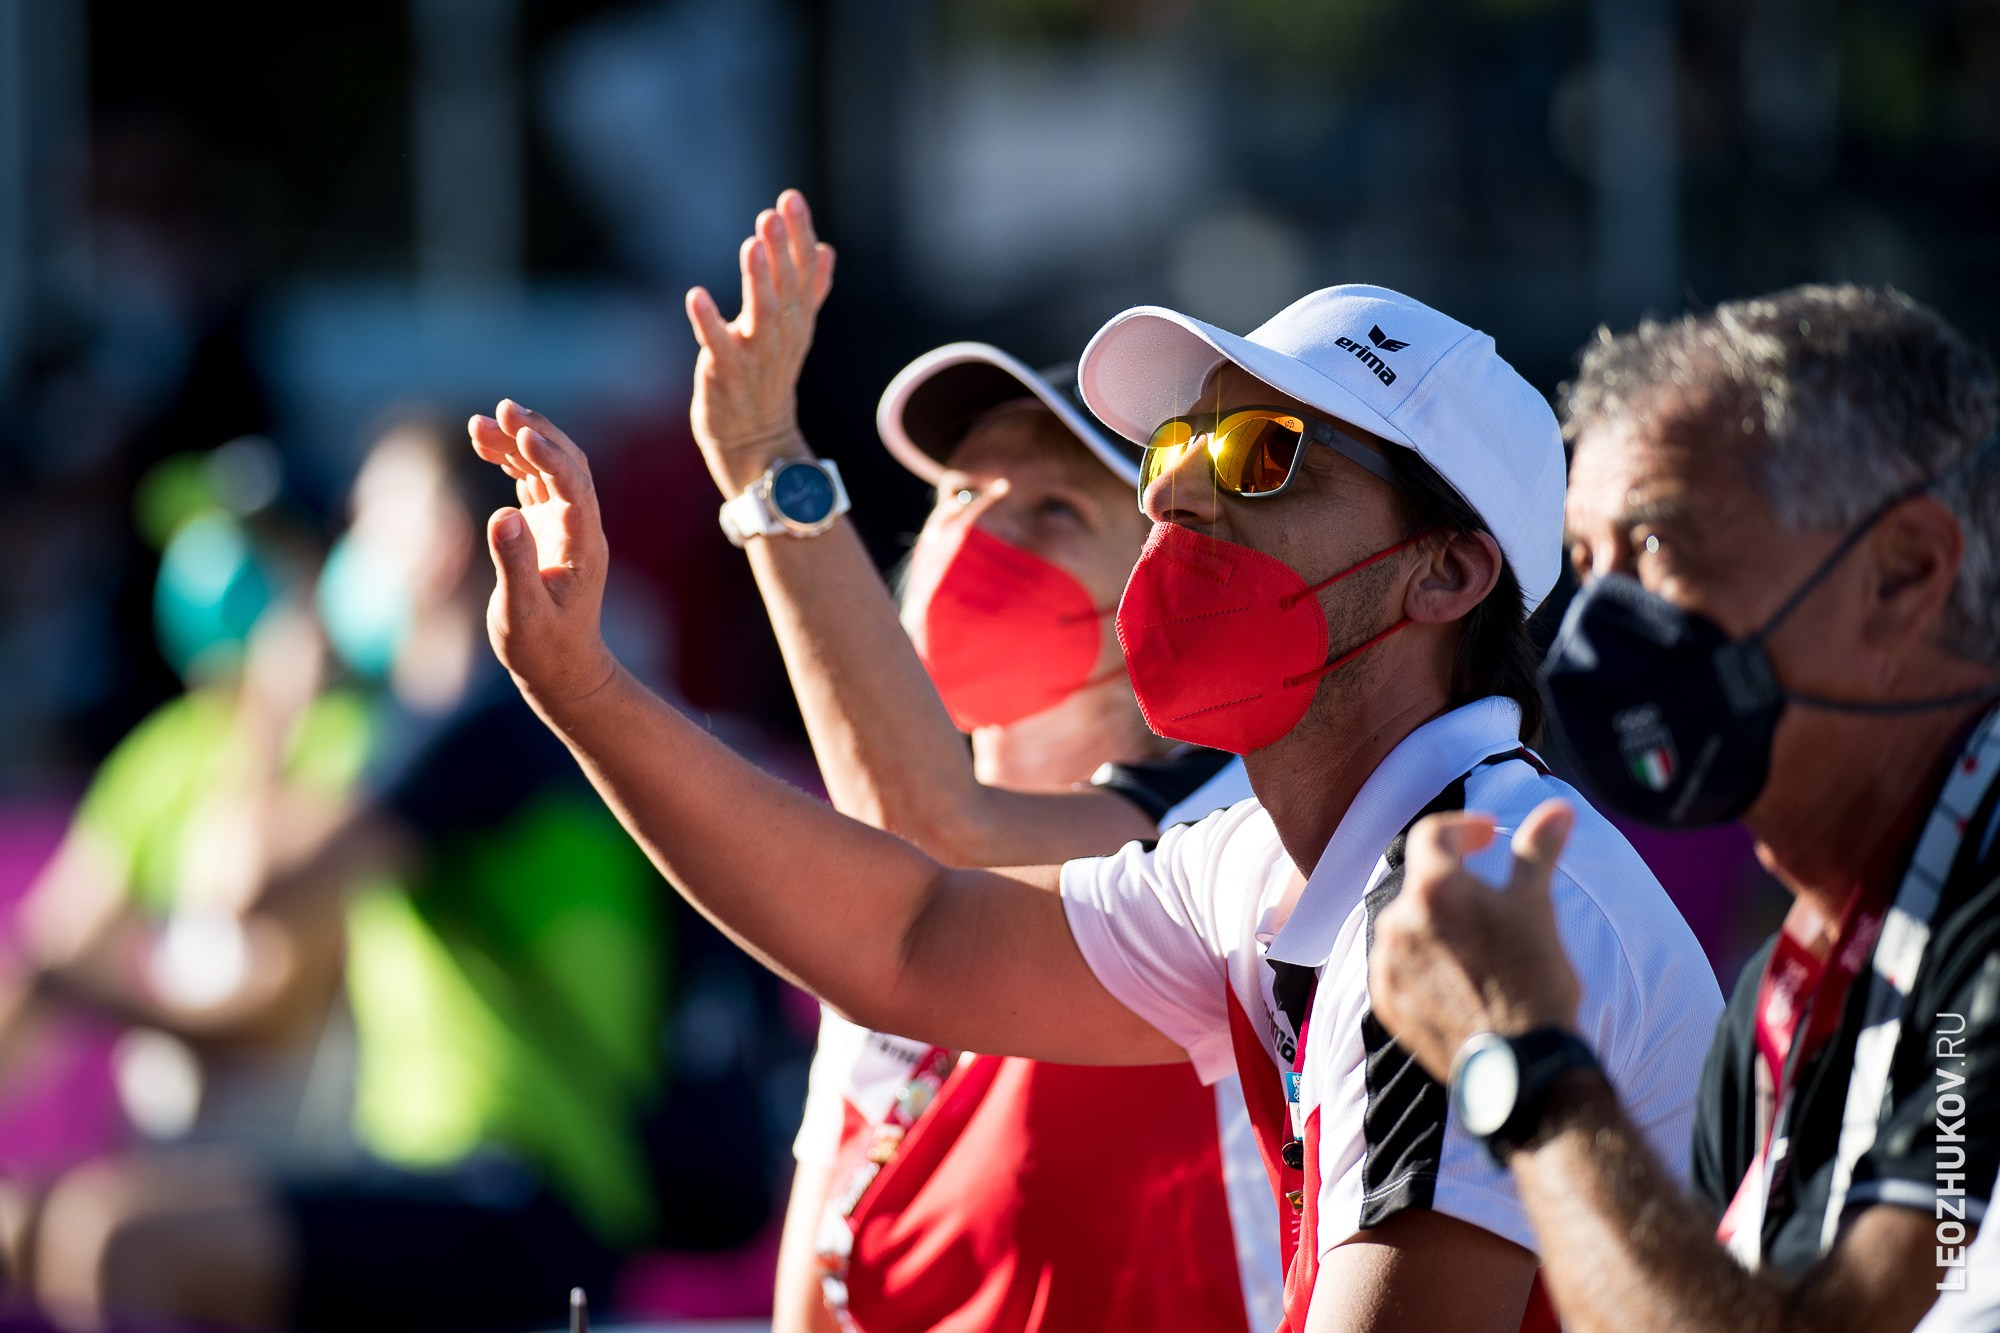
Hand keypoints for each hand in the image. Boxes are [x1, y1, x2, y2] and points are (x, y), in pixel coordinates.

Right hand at [466, 401, 618, 713]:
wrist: (561, 669)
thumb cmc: (542, 648)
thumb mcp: (521, 613)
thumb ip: (514, 563)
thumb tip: (503, 513)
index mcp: (583, 545)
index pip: (574, 486)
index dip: (550, 457)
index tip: (521, 435)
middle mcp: (580, 528)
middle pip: (567, 465)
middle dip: (536, 434)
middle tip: (502, 409)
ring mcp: (565, 525)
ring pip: (547, 469)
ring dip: (518, 443)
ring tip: (480, 423)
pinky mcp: (547, 528)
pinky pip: (532, 482)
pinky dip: (511, 461)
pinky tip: (485, 444)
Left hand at [685, 188, 836, 493]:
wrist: (756, 439)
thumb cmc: (770, 377)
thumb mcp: (796, 330)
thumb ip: (811, 288)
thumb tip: (827, 249)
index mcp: (797, 318)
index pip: (804, 270)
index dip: (799, 235)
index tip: (791, 198)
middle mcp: (782, 334)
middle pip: (786, 287)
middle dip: (780, 251)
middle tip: (772, 215)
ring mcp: (755, 355)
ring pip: (761, 315)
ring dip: (757, 281)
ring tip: (751, 245)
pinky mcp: (725, 374)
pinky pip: (718, 346)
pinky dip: (708, 322)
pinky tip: (696, 295)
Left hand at [1369, 800, 1582, 1080]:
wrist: (1521, 1065)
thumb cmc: (1534, 980)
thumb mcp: (1537, 907)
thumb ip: (1537, 851)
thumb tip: (1559, 808)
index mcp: (1434, 888)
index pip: (1433, 833)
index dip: (1462, 829)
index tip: (1487, 840)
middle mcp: (1397, 919)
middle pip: (1422, 883)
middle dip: (1455, 885)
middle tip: (1493, 907)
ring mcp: (1385, 961)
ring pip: (1407, 924)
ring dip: (1437, 924)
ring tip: (1479, 950)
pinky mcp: (1384, 998)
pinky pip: (1396, 963)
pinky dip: (1421, 961)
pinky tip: (1457, 979)